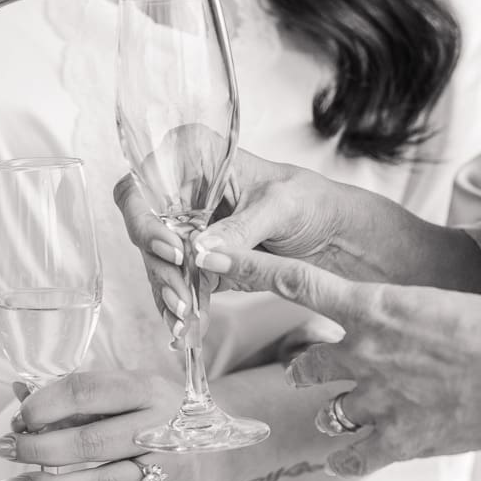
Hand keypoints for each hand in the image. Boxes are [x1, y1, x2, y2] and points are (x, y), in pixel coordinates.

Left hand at [0, 367, 224, 480]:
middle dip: (37, 448)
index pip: (88, 390)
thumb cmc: (159, 415)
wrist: (222, 448)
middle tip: (5, 450)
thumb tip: (19, 393)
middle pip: (90, 442)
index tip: (19, 416)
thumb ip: (76, 394)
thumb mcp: (128, 392)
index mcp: (148, 388)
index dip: (45, 404)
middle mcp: (164, 427)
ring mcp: (171, 470)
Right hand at [115, 147, 355, 314]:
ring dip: (168, 292)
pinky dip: (181, 304)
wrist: (335, 233)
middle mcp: (182, 189)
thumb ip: (240, 227)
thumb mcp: (279, 206)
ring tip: (186, 319)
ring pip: (155, 260)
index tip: (174, 251)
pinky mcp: (197, 259)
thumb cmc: (311, 201)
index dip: (146, 218)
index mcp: (195, 156)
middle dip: (159, 266)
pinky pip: (176, 281)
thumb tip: (199, 250)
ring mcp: (187, 226)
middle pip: (145, 227)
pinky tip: (188, 324)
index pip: (145, 183)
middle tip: (181, 298)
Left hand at [189, 242, 480, 475]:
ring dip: (334, 409)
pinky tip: (350, 455)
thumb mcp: (437, 303)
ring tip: (352, 408)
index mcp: (374, 307)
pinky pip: (349, 457)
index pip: (294, 280)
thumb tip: (387, 314)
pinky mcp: (396, 442)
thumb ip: (398, 311)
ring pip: (326, 409)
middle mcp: (364, 353)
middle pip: (305, 363)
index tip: (205, 254)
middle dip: (306, 367)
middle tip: (317, 367)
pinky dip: (346, 457)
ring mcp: (377, 401)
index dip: (245, 268)